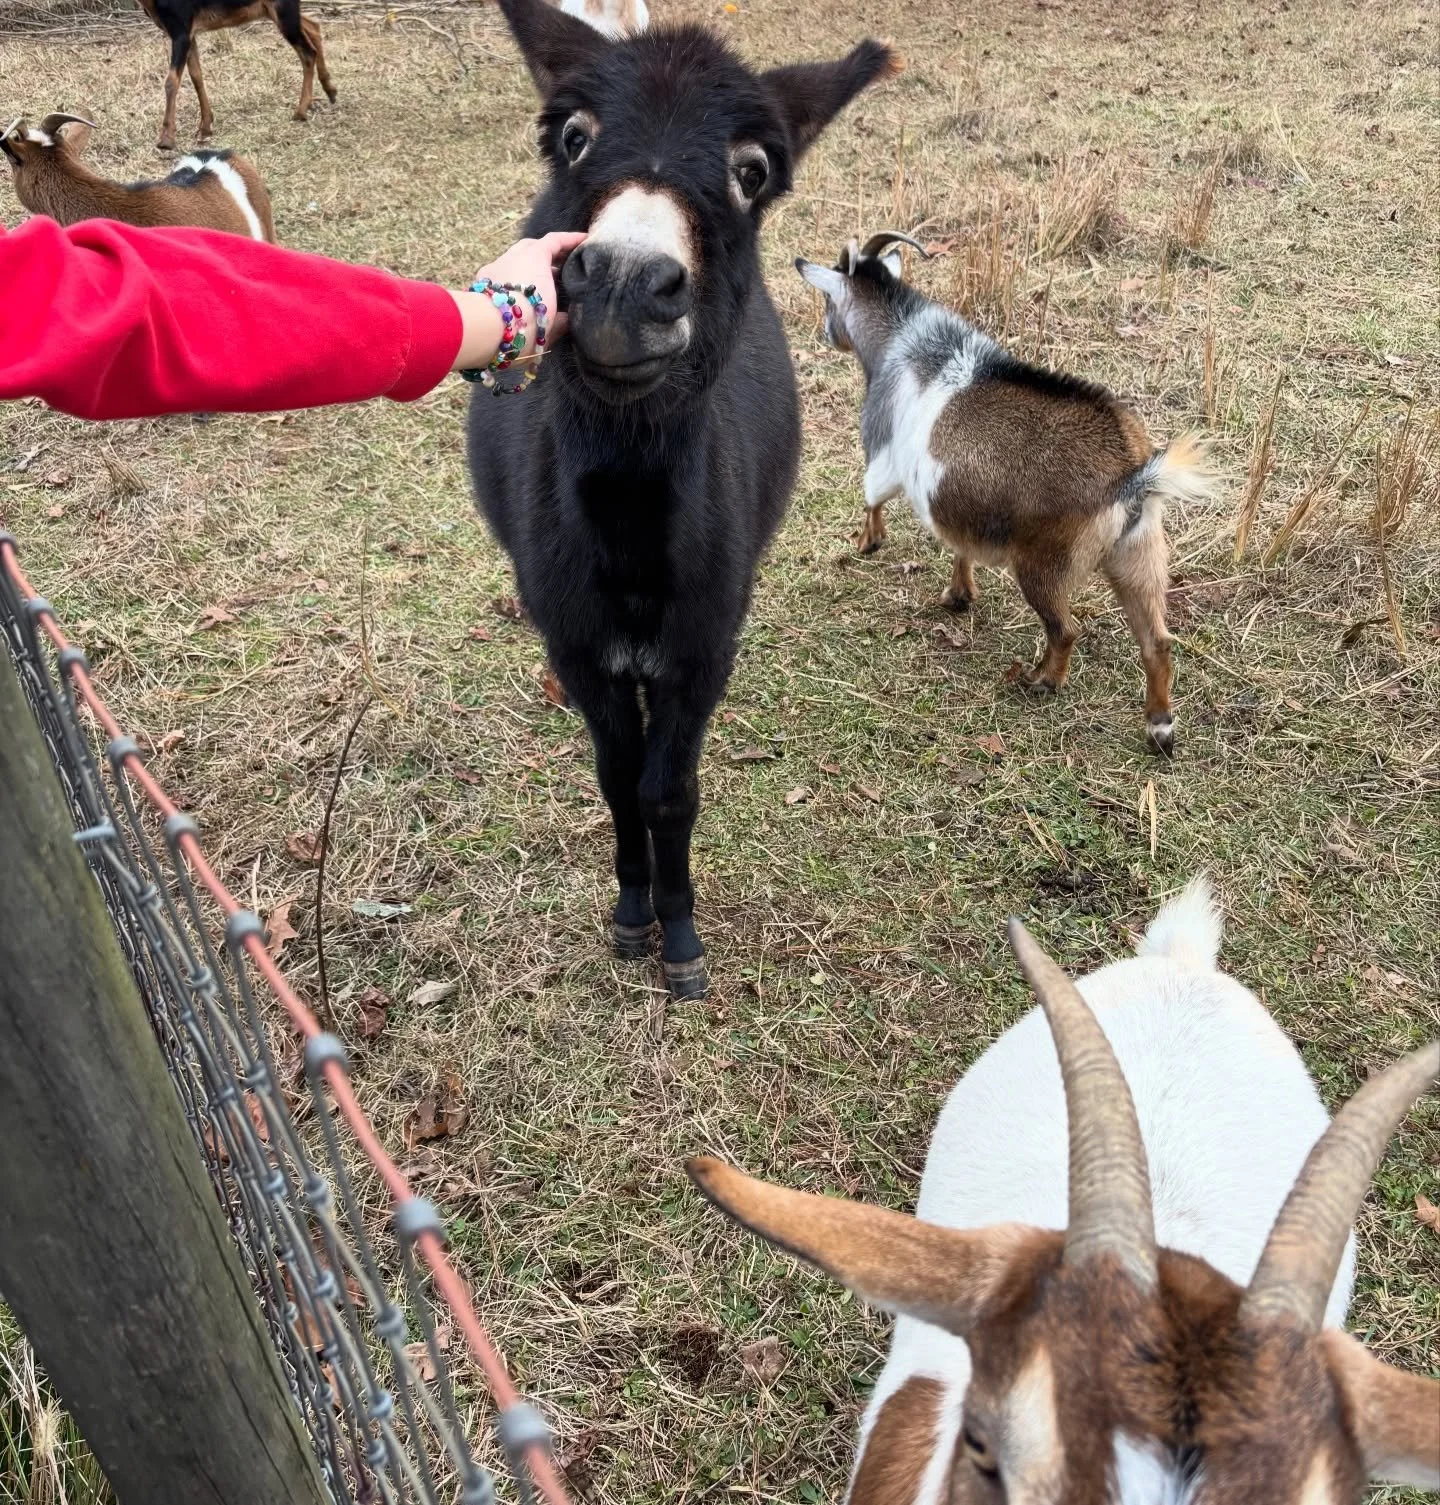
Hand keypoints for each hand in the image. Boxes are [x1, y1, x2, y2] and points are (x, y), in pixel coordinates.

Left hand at [448, 230, 586, 374]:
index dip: (571, 240)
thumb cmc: (525, 322)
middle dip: (547, 253)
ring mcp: (494, 268)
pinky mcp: (480, 283)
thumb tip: (566, 319)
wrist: (486, 329)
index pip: (554, 241)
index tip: (584, 240)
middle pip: (531, 247)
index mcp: (534, 258)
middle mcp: (513, 257)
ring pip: (514, 261)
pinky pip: (501, 275)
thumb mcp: (550, 325)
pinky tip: (517, 296)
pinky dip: (512, 282)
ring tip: (539, 284)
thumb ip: (560, 320)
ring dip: (528, 269)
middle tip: (561, 265)